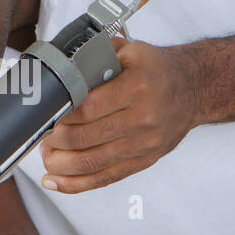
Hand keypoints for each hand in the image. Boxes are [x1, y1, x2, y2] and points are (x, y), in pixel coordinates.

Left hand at [39, 35, 198, 192]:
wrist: (193, 88)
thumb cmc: (156, 69)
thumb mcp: (129, 50)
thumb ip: (95, 56)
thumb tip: (60, 67)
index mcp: (136, 88)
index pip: (86, 108)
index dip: (59, 115)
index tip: (46, 114)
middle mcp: (142, 118)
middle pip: (84, 138)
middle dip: (54, 140)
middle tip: (42, 134)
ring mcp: (144, 144)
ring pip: (91, 163)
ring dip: (60, 164)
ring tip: (46, 156)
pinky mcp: (143, 161)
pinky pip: (105, 178)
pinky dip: (76, 184)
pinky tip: (55, 181)